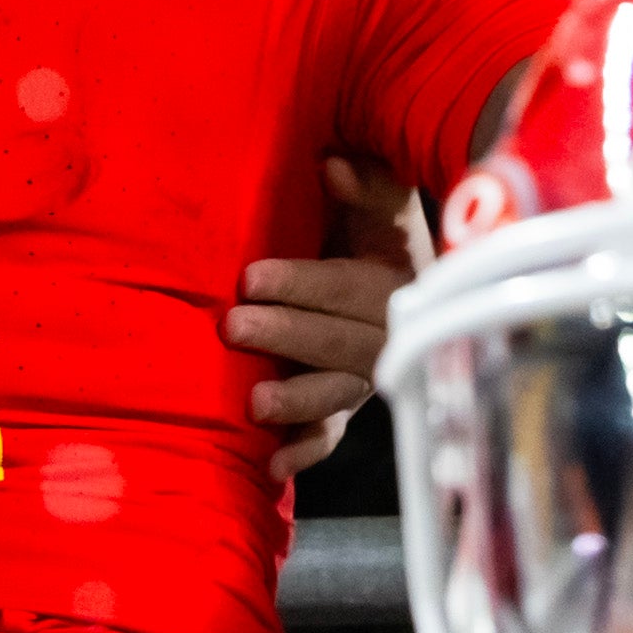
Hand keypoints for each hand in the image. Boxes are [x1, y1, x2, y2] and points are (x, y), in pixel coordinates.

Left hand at [231, 152, 417, 480]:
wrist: (388, 269)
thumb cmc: (370, 228)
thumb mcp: (379, 202)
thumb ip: (365, 185)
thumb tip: (333, 167)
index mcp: (399, 282)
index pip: (350, 288)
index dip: (302, 284)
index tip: (250, 278)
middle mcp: (388, 336)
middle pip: (342, 345)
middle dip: (288, 336)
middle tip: (233, 327)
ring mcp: (364, 377)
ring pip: (337, 394)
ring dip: (297, 401)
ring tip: (254, 404)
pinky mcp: (342, 406)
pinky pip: (329, 436)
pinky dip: (302, 451)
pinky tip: (271, 465)